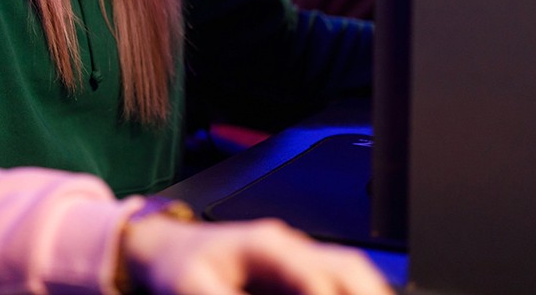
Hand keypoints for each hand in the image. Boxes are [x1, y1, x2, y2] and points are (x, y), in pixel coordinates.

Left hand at [122, 217, 392, 294]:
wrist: (167, 248)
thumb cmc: (179, 265)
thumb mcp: (193, 288)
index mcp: (266, 245)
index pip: (313, 275)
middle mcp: (288, 246)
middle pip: (346, 266)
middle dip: (369, 291)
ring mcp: (296, 256)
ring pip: (349, 270)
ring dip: (368, 290)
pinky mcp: (295, 271)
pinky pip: (336, 278)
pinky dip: (353, 291)